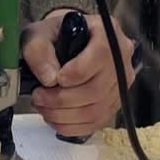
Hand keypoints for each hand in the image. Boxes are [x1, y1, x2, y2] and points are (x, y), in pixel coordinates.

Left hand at [21, 9, 136, 138]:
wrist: (65, 42)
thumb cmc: (54, 35)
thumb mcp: (39, 33)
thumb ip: (38, 50)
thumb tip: (49, 79)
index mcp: (107, 33)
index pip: (100, 57)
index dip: (74, 74)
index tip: (51, 80)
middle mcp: (120, 58)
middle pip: (96, 90)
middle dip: (61, 99)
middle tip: (39, 96)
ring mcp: (120, 83)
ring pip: (96, 110)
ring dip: (64, 115)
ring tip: (44, 107)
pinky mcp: (114, 103)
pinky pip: (96, 122)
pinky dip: (72, 126)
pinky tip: (55, 118)